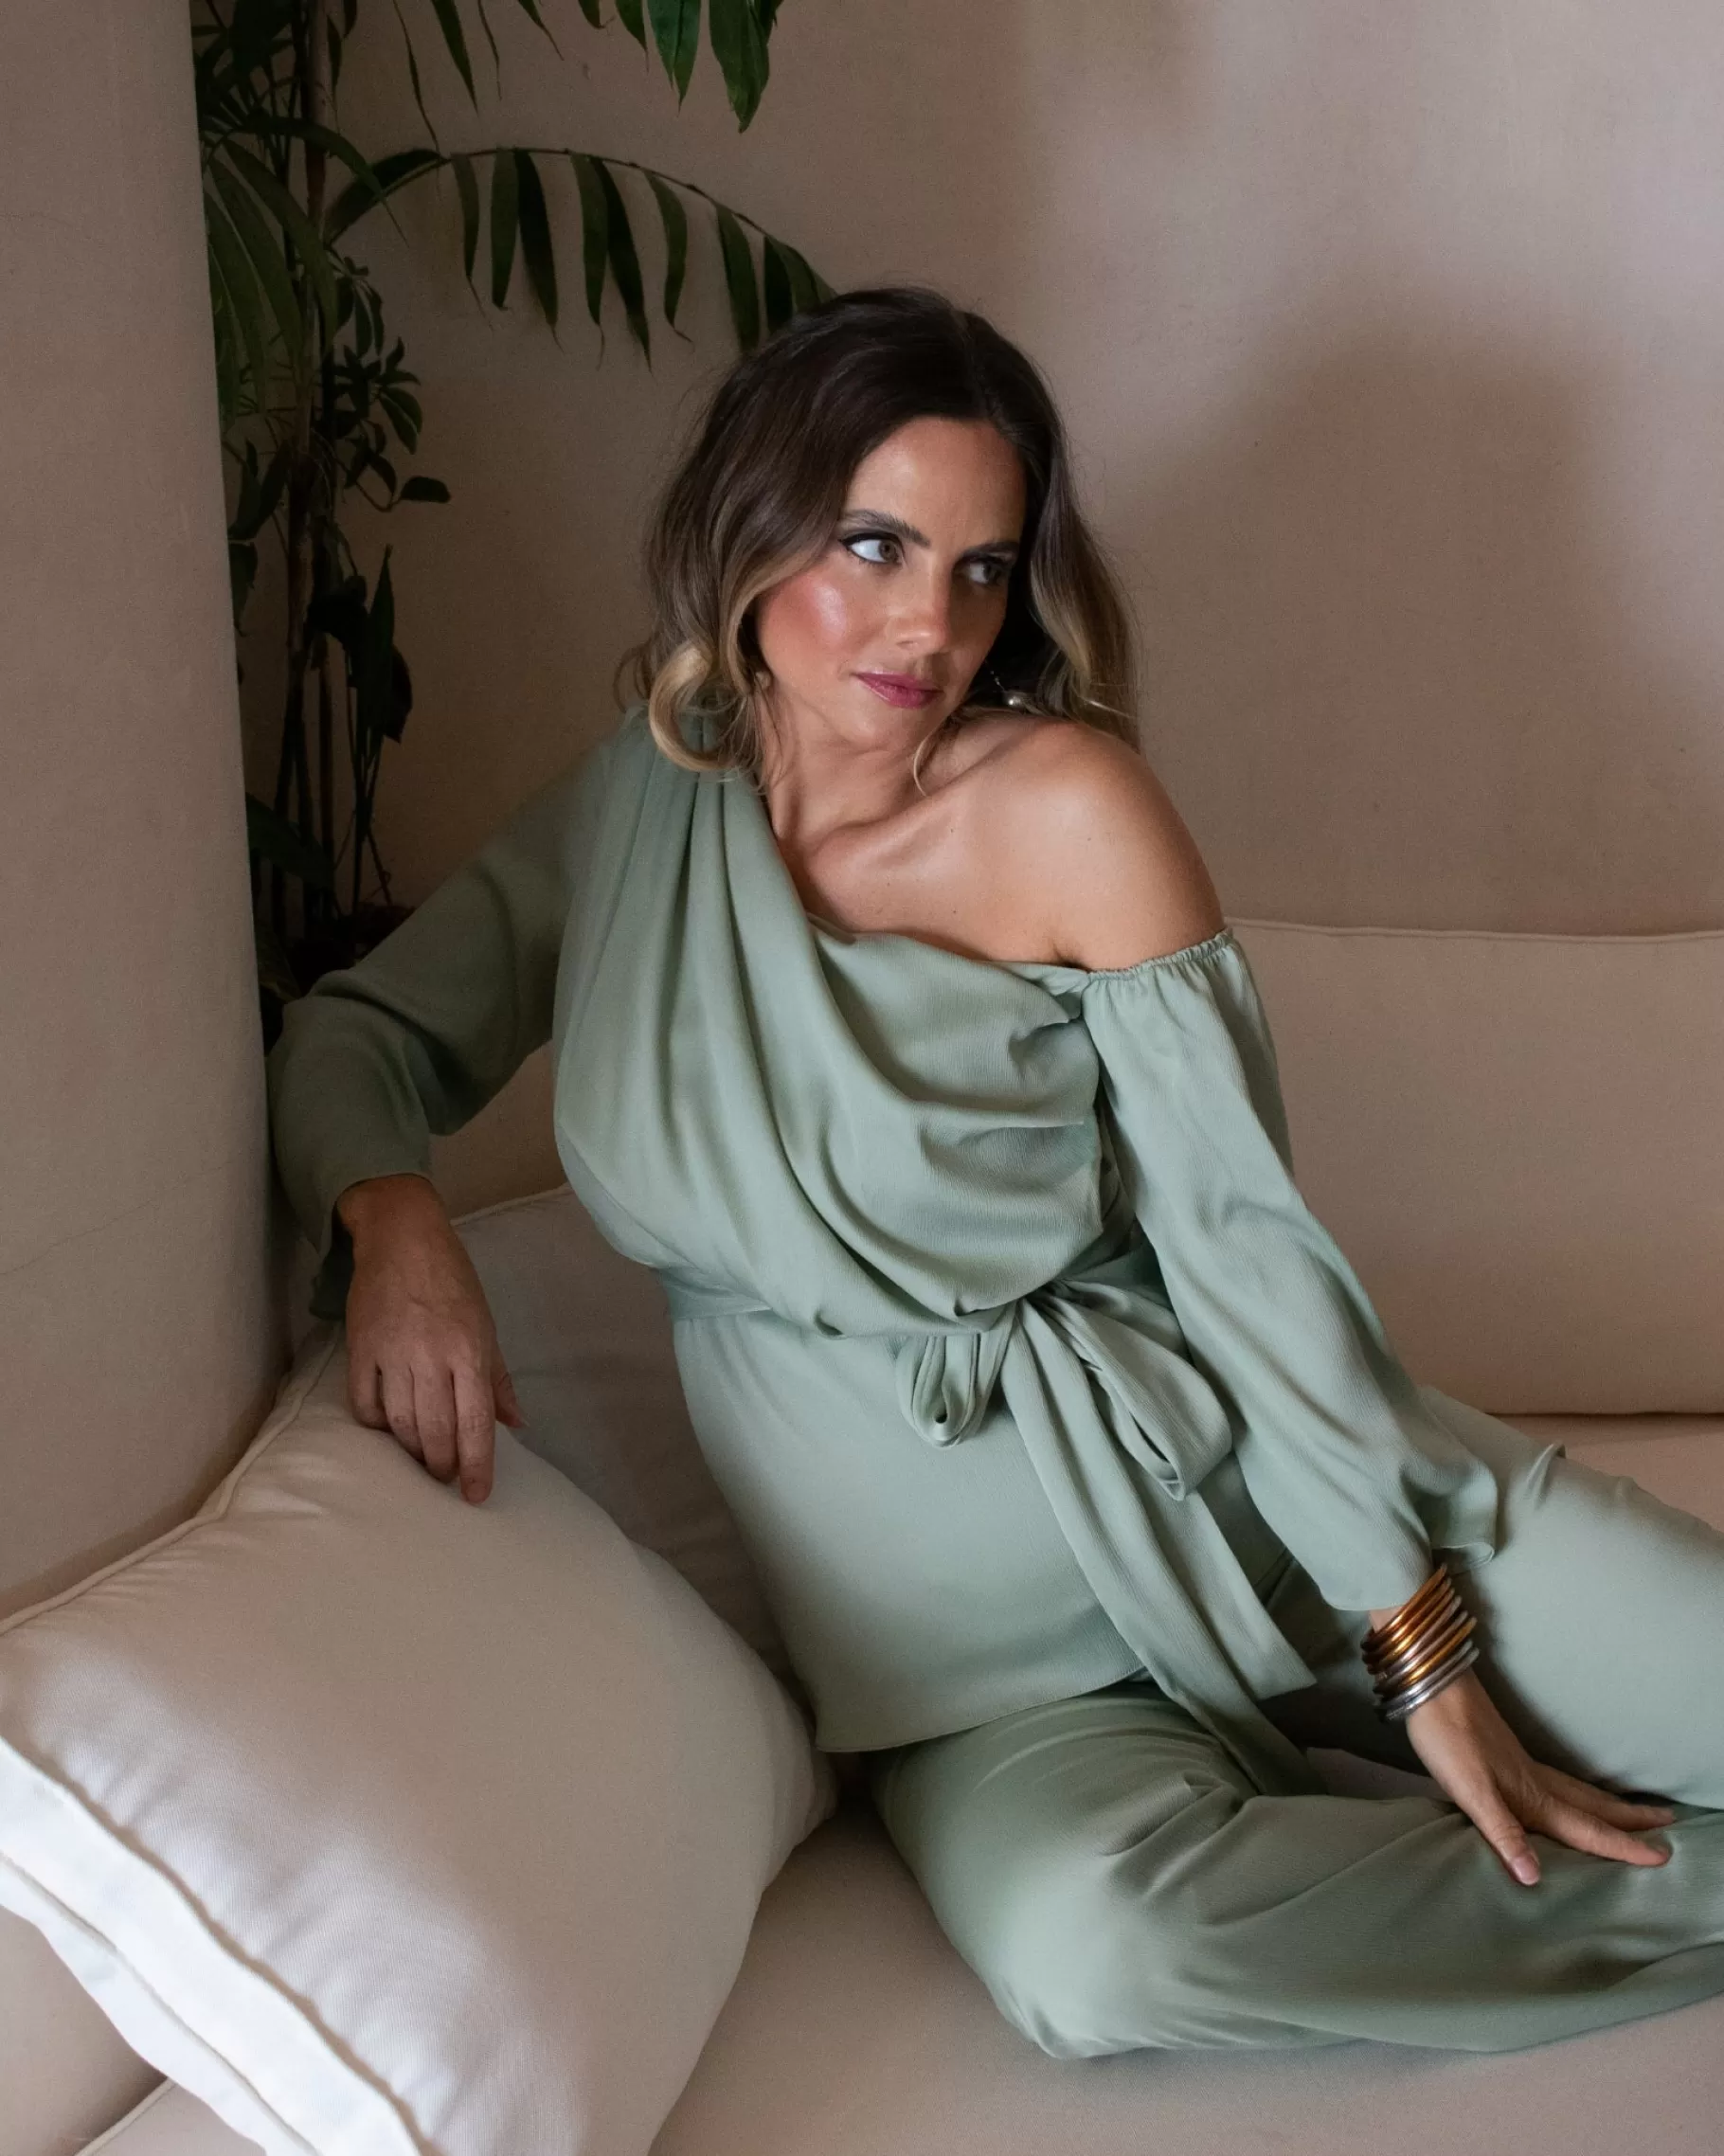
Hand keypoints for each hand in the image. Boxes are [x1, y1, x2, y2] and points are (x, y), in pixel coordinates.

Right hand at [337, 1173, 524, 1504]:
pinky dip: (376, 1425)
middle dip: (442, 1464)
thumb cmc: (452, 1279)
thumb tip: (516, 1423)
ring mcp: (392, 1353)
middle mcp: (432, 1356)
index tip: (475, 1495)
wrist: (402, 1235)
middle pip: (435, 1430)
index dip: (477, 1465)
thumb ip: (498, 1378)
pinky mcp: (360, 1348)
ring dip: (411, 1450)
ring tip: (421, 1460)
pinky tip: (388, 1431)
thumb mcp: (486, 1323)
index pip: (476, 1422)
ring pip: (400, 1423)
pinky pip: (364, 1403)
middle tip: (445, 1477)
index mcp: (469, 1350)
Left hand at [1396, 1665, 1674, 1885]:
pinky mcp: (1507, 1755)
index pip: (1586, 1829)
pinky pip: (1558, 1782)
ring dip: (1609, 1805)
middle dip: (1630, 1820)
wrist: (1431, 1685)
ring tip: (1636, 1811)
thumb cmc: (1449, 1740)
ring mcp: (1522, 1765)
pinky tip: (1568, 1793)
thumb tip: (1534, 1879)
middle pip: (1593, 1805)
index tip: (1660, 1857)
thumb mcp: (1470, 1792)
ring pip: (1577, 1791)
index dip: (1621, 1846)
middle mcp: (1535, 1782)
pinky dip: (1578, 1793)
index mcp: (1532, 1796)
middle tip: (1668, 1824)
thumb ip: (1504, 1833)